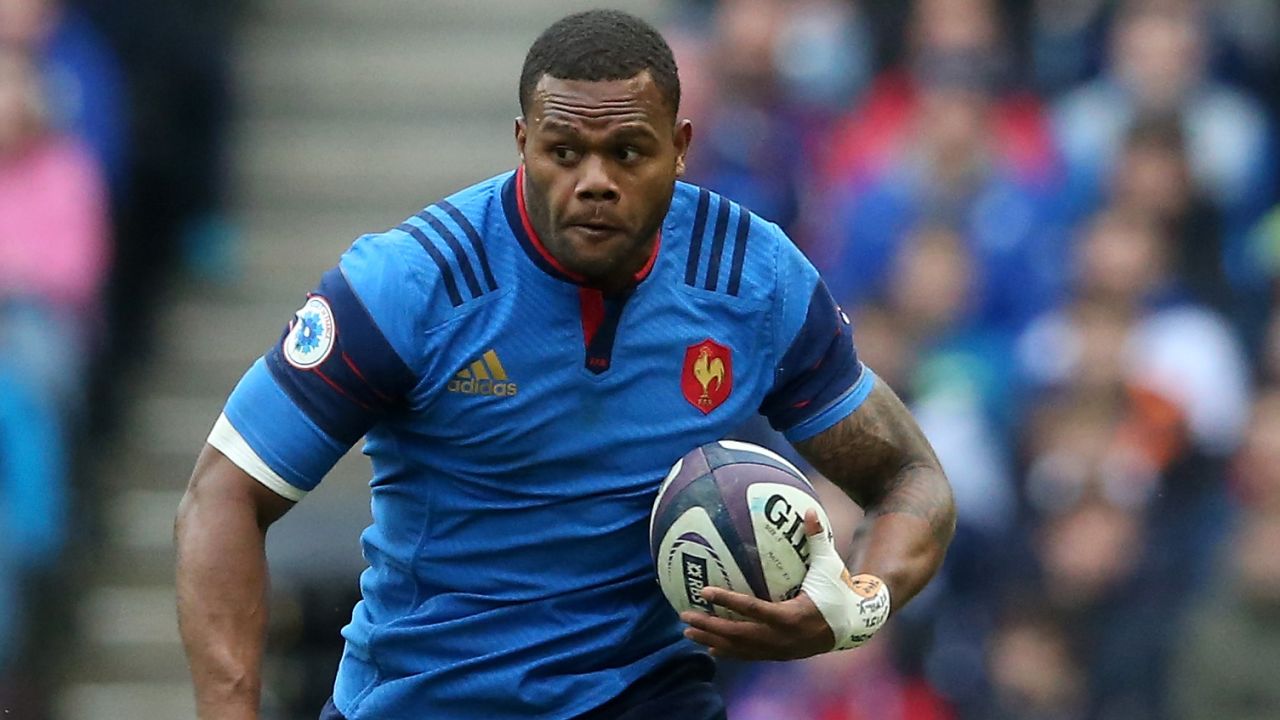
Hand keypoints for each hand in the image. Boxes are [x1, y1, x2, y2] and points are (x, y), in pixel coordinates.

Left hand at [679, 511, 836, 660]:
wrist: (855, 624)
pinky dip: (729, 651)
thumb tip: (809, 509)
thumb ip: (818, 538)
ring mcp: (780, 650)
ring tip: (688, 633)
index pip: (752, 608)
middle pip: (738, 635)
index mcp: (791, 616)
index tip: (704, 591)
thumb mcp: (829, 564)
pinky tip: (711, 648)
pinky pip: (749, 655)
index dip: (727, 600)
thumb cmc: (839, 589)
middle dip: (710, 626)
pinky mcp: (781, 655)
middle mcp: (782, 638)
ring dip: (713, 641)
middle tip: (685, 616)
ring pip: (740, 649)